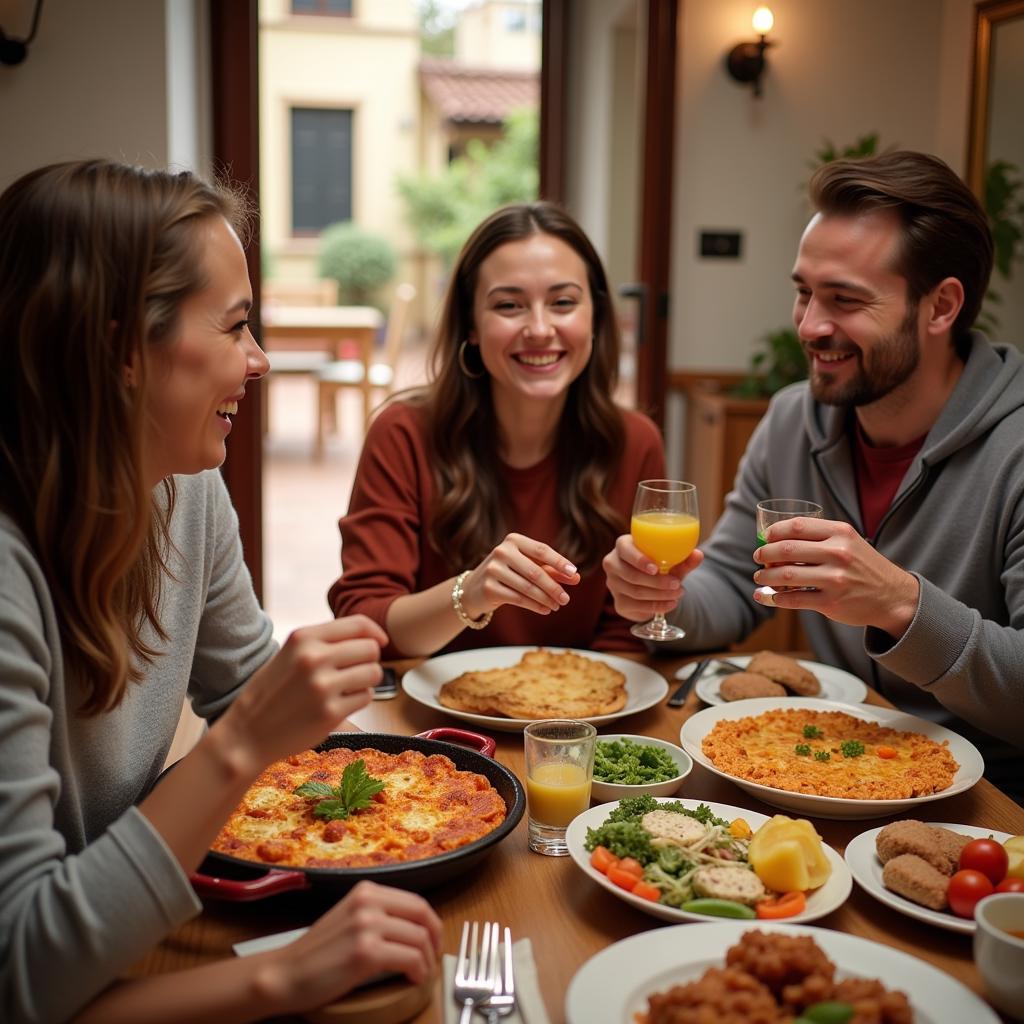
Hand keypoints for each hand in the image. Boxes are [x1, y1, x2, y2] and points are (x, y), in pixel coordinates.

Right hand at [220, 616, 386, 766]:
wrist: (247, 734)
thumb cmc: (272, 692)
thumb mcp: (290, 654)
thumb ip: (324, 641)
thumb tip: (370, 636)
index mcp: (303, 638)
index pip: (358, 624)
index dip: (375, 632)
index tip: (379, 641)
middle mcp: (314, 658)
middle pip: (370, 649)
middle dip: (368, 659)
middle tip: (354, 671)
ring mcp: (323, 686)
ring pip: (373, 673)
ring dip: (365, 681)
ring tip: (345, 688)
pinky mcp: (331, 713)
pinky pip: (366, 697)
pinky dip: (358, 701)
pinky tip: (338, 704)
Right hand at [263, 881, 441, 1013]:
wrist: (286, 974)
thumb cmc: (317, 953)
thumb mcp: (349, 918)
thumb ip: (377, 914)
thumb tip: (414, 926)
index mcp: (366, 890)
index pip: (415, 901)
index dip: (431, 922)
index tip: (434, 939)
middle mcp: (368, 901)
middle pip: (422, 915)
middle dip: (436, 938)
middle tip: (435, 956)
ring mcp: (367, 925)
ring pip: (419, 939)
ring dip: (427, 959)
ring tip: (422, 972)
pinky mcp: (366, 952)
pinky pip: (410, 959)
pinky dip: (418, 971)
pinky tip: (413, 979)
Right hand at [459, 533, 580, 618]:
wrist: (474, 588)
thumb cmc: (508, 574)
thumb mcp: (529, 567)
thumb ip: (552, 570)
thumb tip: (576, 577)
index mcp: (514, 540)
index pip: (541, 550)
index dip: (559, 562)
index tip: (574, 574)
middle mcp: (502, 551)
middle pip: (535, 571)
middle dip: (554, 587)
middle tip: (566, 599)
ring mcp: (493, 569)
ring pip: (527, 587)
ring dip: (546, 599)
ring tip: (557, 606)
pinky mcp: (489, 587)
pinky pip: (518, 598)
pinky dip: (535, 605)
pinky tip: (545, 610)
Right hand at [602, 533, 702, 621]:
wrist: (652, 587)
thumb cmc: (660, 566)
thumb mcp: (672, 562)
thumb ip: (684, 559)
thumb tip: (698, 555)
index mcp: (624, 546)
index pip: (625, 549)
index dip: (638, 559)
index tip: (656, 568)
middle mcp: (613, 563)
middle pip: (631, 575)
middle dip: (656, 582)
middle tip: (677, 584)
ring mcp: (613, 584)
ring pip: (635, 591)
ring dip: (660, 595)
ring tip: (678, 593)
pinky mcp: (619, 602)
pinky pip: (636, 606)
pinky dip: (656, 606)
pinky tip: (670, 604)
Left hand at [753, 517, 918, 636]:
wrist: (893, 596)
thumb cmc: (863, 566)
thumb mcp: (849, 542)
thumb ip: (819, 538)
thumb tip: (777, 540)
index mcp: (841, 533)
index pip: (797, 526)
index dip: (774, 531)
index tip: (765, 538)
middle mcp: (838, 553)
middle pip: (786, 549)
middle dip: (765, 554)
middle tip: (758, 558)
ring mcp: (835, 579)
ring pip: (787, 575)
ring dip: (766, 577)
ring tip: (759, 578)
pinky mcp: (832, 603)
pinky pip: (794, 599)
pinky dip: (776, 598)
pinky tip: (769, 596)